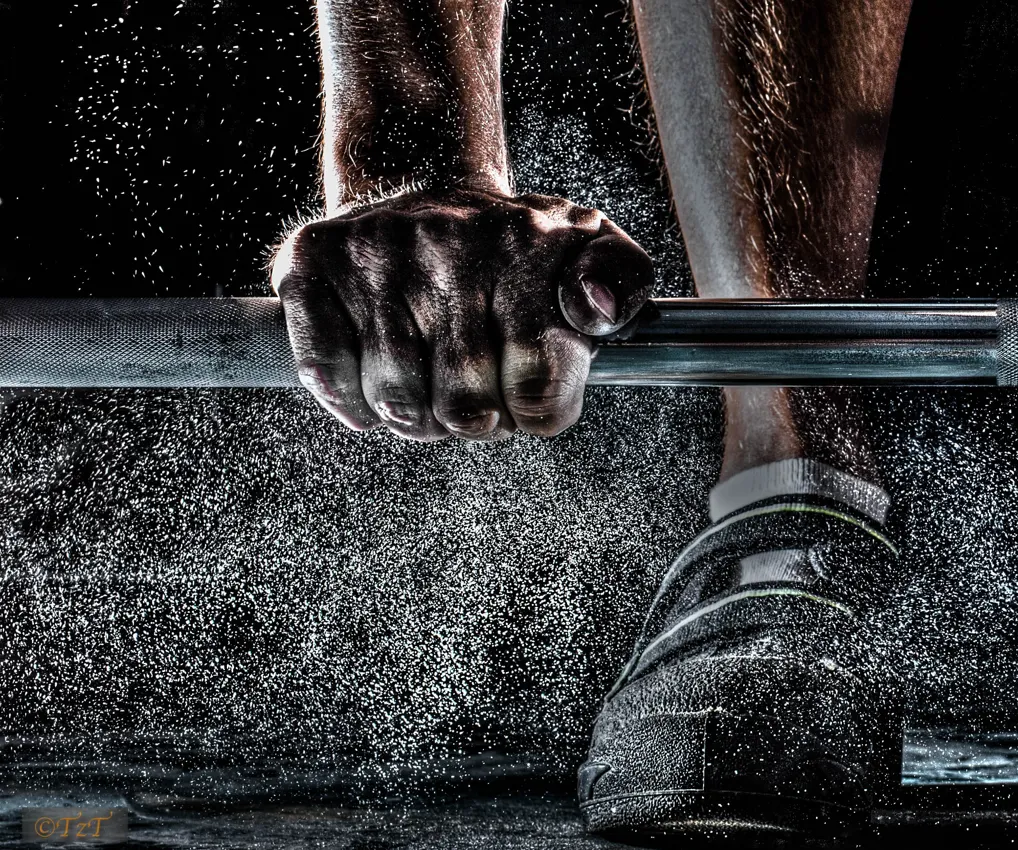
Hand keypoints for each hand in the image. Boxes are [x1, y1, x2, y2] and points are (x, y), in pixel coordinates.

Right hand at [271, 188, 652, 440]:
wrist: (425, 177)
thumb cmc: (516, 247)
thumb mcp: (593, 248)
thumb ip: (622, 283)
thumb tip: (593, 314)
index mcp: (528, 246)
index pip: (538, 384)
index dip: (535, 413)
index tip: (528, 396)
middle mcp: (449, 241)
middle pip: (465, 406)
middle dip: (476, 424)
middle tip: (477, 402)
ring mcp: (376, 250)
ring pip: (396, 399)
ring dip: (415, 421)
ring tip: (430, 395)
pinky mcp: (311, 261)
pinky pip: (323, 369)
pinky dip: (348, 401)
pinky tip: (372, 392)